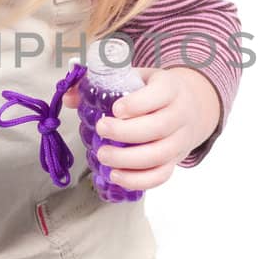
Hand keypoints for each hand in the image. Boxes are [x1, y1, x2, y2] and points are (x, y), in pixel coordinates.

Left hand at [62, 66, 221, 189]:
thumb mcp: (133, 79)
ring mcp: (179, 141)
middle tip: (101, 130)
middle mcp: (180, 114)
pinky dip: (138, 180)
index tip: (115, 109)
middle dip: (126, 132)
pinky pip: (160, 175)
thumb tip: (68, 97)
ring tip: (103, 156)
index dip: (138, 103)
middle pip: (159, 127)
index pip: (160, 94)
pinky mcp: (174, 161)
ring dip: (128, 160)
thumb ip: (99, 85)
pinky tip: (116, 175)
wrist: (189, 108)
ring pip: (159, 155)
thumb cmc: (153, 93)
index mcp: (170, 88)